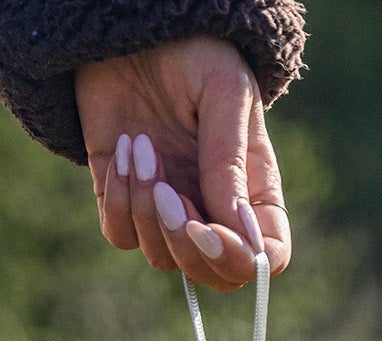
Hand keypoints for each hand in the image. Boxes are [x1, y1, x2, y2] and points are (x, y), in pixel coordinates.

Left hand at [76, 39, 289, 291]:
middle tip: (165, 188)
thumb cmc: (193, 51)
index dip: (240, 261)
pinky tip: (122, 151)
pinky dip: (119, 203)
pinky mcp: (124, 199)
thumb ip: (230, 166)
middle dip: (185, 245)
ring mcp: (169, 208)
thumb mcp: (224, 94)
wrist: (132, 25)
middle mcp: (214, 209)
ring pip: (162, 258)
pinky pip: (121, 236)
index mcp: (253, 191)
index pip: (263, 258)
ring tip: (141, 146)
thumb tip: (240, 235)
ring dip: (146, 210)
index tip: (210, 230)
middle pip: (211, 275)